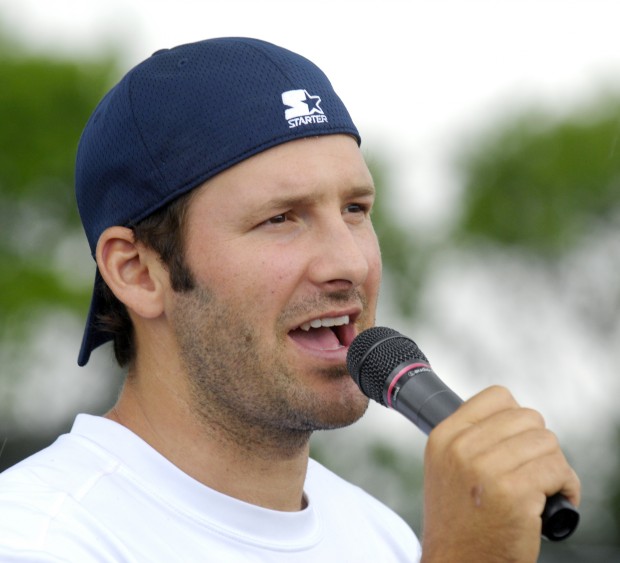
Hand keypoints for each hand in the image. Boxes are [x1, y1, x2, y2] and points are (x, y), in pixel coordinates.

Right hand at [420, 385, 580, 562]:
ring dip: (554, 466)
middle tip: (533, 469)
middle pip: (528, 418)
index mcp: (444, 436)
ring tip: (544, 488)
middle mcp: (461, 448)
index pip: (497, 397)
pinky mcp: (514, 494)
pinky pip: (558, 470)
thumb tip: (515, 415)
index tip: (518, 442)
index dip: (516, 416)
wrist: (456, 562)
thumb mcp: (447, 466)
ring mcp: (487, 470)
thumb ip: (471, 437)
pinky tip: (552, 503)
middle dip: (539, 444)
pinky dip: (566, 486)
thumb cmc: (459, 518)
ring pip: (547, 442)